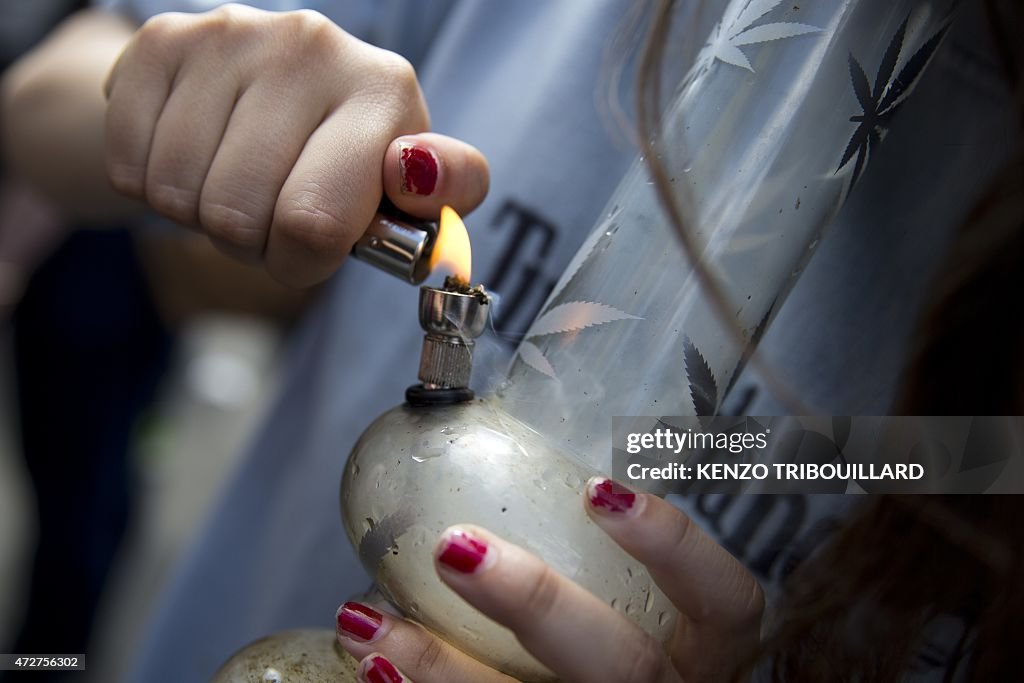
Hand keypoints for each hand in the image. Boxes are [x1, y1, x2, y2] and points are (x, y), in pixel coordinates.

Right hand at [104, 4, 487, 286]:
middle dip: (252, 242)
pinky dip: (151, 183)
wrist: (268, 89)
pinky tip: (193, 158)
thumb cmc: (349, 158)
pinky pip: (130, 163)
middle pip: (236, 216)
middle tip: (272, 215)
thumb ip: (445, 191)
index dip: (304, 261)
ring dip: (201, 215)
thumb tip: (417, 176)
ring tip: (238, 185)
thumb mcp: (411, 184)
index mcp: (384, 89)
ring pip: (176, 193)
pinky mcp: (165, 40)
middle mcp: (313, 47)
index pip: (314, 221)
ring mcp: (234, 36)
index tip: (315, 246)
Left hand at [336, 477, 763, 681]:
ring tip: (365, 617)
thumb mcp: (641, 595)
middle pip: (625, 665)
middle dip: (536, 603)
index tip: (599, 490)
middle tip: (455, 548)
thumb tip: (551, 450)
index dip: (674, 547)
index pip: (727, 601)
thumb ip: (610, 544)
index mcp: (704, 647)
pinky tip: (371, 661)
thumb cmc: (622, 628)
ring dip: (440, 663)